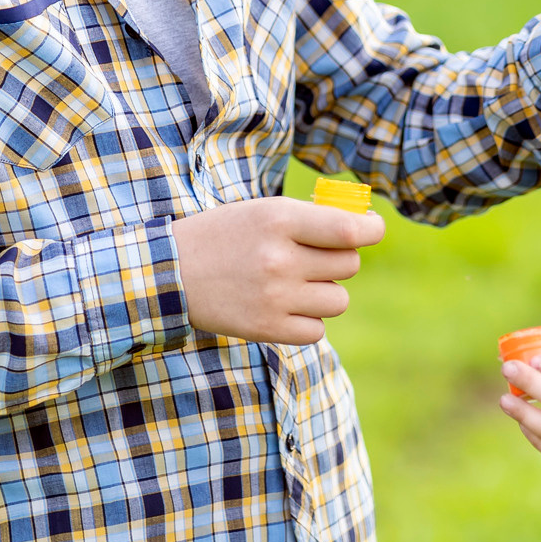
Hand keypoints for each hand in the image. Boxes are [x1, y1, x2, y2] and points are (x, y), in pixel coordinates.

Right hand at [171, 197, 385, 344]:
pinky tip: (284, 307)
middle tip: (314, 257)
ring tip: (295, 284)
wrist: (169, 274)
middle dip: (340, 260)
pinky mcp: (267, 329)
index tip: (371, 229)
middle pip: (349, 265)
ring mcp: (274, 298)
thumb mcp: (263, 211)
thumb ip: (310, 219)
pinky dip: (308, 321)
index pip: (350, 229)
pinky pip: (317, 330)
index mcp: (279, 219)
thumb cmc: (224, 236)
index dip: (371, 230)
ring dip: (325, 292)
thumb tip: (364, 229)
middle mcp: (280, 259)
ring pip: (338, 300)